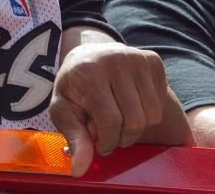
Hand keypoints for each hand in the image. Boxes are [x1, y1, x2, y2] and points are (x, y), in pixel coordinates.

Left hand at [50, 43, 166, 176]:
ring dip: (136, 126)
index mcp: (87, 72)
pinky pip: (160, 102)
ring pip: (151, 115)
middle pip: (134, 120)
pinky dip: (147, 111)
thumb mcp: (63, 111)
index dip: (108, 141)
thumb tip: (79, 170)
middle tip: (111, 133)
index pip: (110, 121)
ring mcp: (135, 57)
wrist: (86, 55)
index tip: (101, 144)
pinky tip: (129, 102)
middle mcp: (113, 59)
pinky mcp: (152, 60)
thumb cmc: (74, 88)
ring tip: (119, 118)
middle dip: (123, 136)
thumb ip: (74, 138)